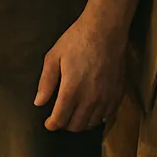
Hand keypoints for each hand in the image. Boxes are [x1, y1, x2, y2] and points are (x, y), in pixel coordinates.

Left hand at [34, 12, 125, 131]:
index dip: (52, 124)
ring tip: (75, 115)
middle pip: (76, 125)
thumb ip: (46, 82)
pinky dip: (97, 118)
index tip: (48, 123)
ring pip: (92, 123)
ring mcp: (106, 98)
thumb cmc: (76, 40)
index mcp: (71, 90)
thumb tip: (38, 103)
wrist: (105, 30)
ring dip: (81, 123)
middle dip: (65, 125)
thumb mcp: (54, 56)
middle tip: (60, 118)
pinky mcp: (118, 94)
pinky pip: (107, 116)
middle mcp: (90, 99)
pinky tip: (92, 111)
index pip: (60, 119)